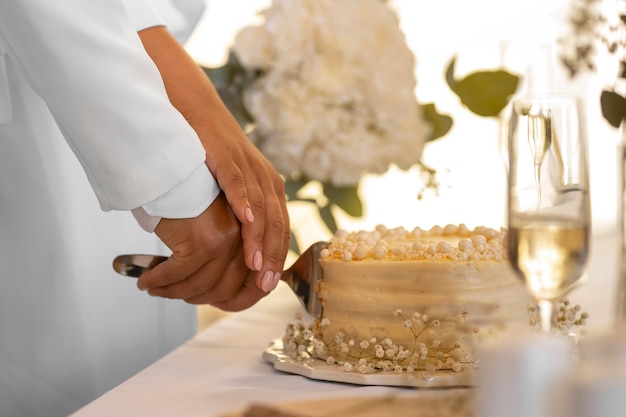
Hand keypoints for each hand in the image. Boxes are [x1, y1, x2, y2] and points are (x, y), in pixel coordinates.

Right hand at [137, 192, 267, 309]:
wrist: (174, 164)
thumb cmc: (193, 189)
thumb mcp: (221, 217)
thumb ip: (230, 247)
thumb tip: (224, 289)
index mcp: (254, 233)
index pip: (255, 281)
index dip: (239, 300)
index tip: (220, 306)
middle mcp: (244, 238)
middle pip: (226, 288)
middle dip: (201, 300)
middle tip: (181, 297)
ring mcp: (224, 241)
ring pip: (200, 285)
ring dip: (174, 292)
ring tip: (157, 290)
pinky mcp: (199, 242)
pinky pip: (176, 274)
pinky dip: (159, 280)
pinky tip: (147, 281)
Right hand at [138, 27, 290, 293]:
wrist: (191, 107)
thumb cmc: (206, 153)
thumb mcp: (230, 185)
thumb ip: (237, 212)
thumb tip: (234, 248)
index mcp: (267, 186)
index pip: (280, 227)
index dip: (277, 256)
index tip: (270, 284)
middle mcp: (264, 176)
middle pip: (275, 222)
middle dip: (272, 256)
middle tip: (265, 285)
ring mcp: (247, 164)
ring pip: (261, 207)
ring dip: (259, 238)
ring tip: (255, 266)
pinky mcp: (226, 152)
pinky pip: (238, 181)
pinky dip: (243, 202)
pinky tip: (245, 222)